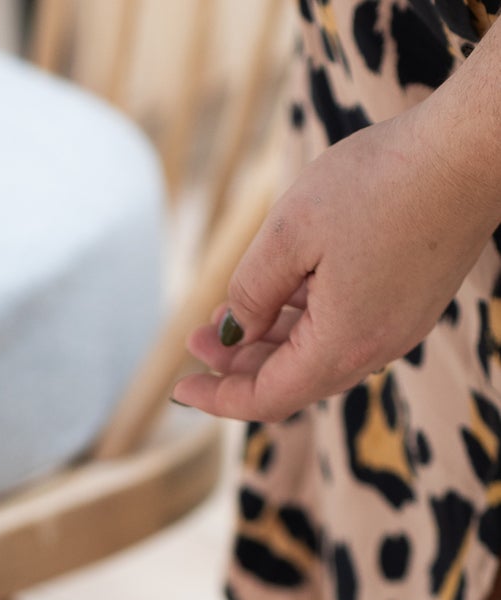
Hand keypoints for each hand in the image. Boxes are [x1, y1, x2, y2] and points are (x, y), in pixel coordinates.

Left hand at [174, 100, 500, 425]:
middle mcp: (374, 350)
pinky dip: (306, 322)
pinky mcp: (413, 302)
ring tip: (230, 313)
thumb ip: (251, 291)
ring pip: (317, 354)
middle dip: (237, 365)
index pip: (264, 399)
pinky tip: (284, 292)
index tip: (179, 387)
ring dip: (270, 340)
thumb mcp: (290, 232)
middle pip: (290, 381)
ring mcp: (398, 328)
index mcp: (340, 347)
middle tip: (196, 336)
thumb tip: (234, 331)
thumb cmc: (383, 181)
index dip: (217, 399)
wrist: (473, 148)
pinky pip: (346, 329)